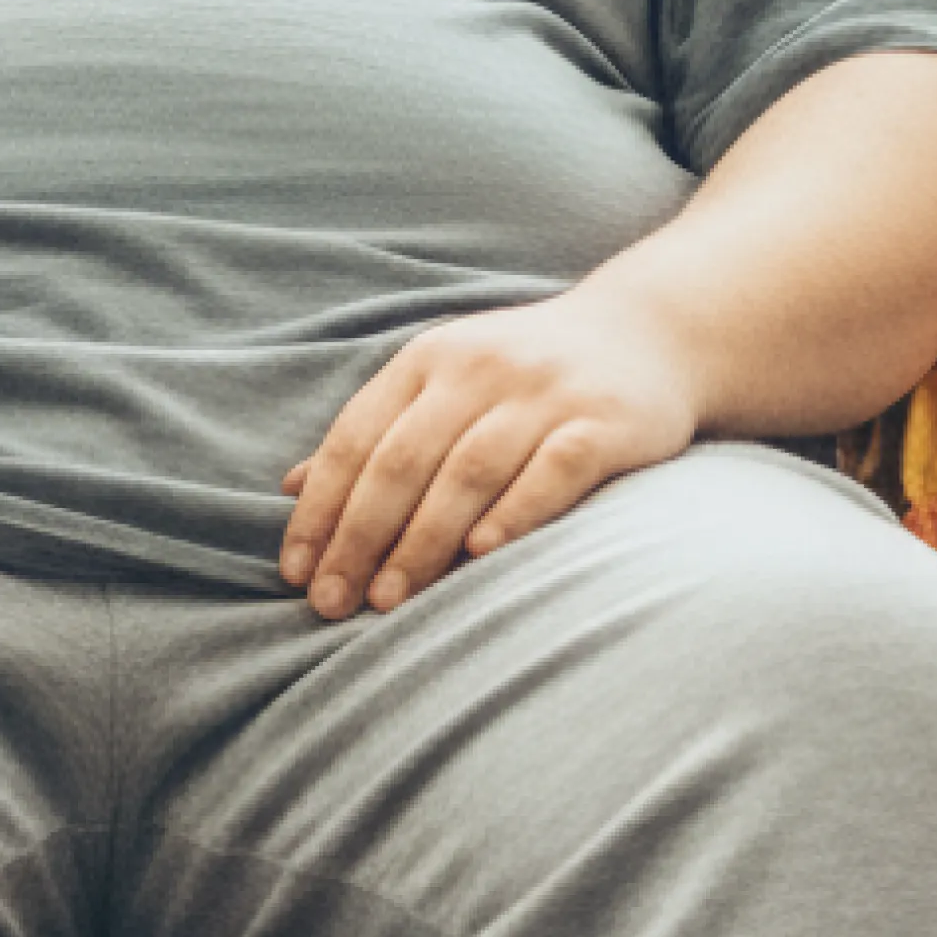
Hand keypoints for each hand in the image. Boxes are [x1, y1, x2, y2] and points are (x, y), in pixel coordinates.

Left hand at [280, 281, 703, 618]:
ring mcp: (543, 392)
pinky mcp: (603, 420)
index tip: (296, 573)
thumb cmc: (524, 376)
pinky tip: (482, 556)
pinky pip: (554, 468)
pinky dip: (515, 511)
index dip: (321, 508)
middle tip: (334, 602)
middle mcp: (478, 368)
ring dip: (423, 540)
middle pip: (403, 459)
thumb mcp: (442, 384)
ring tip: (390, 600)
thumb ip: (374, 433)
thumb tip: (290, 488)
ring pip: (469, 469)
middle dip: (360, 536)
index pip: (356, 439)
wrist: (646, 333)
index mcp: (427, 361)